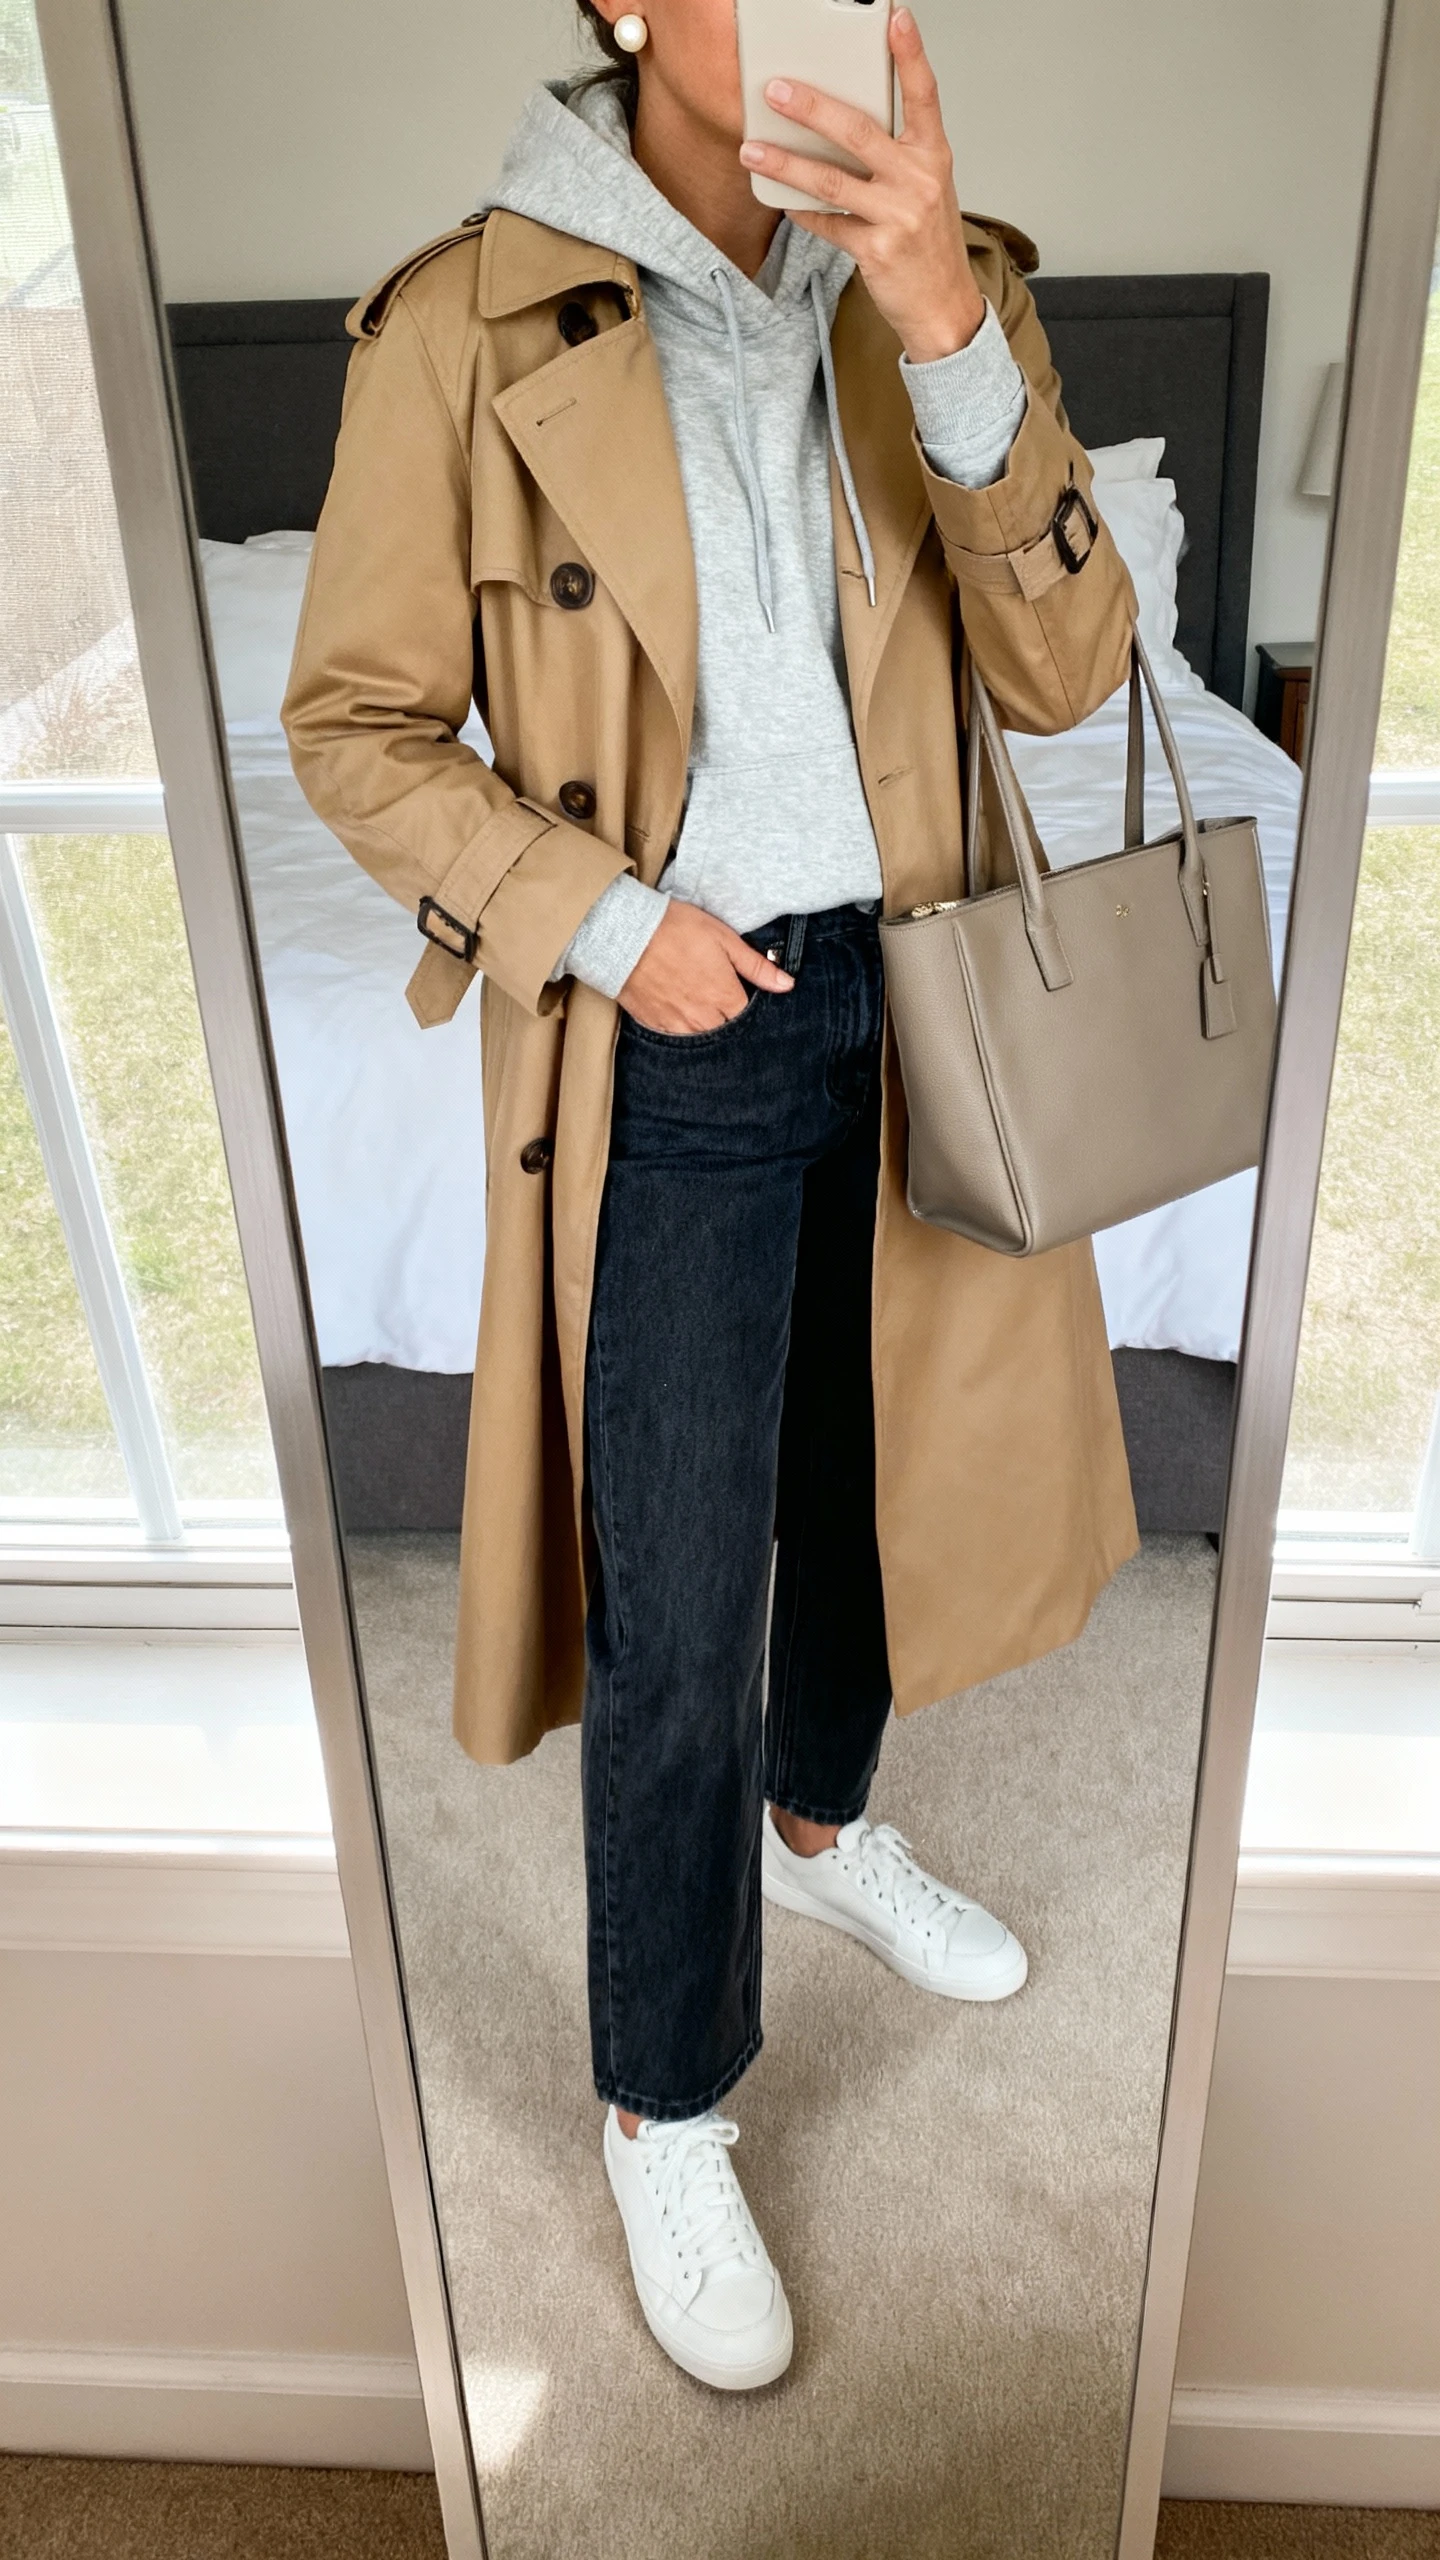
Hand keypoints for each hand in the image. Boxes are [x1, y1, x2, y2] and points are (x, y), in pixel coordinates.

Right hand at [618, 901, 792, 1033]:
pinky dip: (681, 1029)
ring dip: (706, 1028)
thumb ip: (757, 966)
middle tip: (722, 1002)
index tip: (742, 997)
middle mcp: (702, 1016)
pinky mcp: (653, 1023)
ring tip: (702, 1008)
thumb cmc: (676, 929)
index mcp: (724, 996)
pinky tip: (680, 1012)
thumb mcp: (724, 939)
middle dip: (728, 1022)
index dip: (748, 1010)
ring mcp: (676, 1023)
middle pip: (726, 1033)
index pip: (747, 1019)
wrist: (626, 933)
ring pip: (701, 1038)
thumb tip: (787, 985)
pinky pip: (674, 1037)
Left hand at [738, 7, 984, 366]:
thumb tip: (838, 125)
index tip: (894, 17)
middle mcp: (919, 181)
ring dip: (786, 163)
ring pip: (832, 181)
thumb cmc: (929, 243)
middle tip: (776, 90)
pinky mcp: (877, 250)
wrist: (943, 308)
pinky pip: (827, 224)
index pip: (923, 94)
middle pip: (859, 132)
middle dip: (811, 108)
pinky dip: (800, 211)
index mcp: (933, 155)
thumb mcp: (925, 188)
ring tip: (752, 148)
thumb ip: (893, 155)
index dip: (910, 54)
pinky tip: (780, 199)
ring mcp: (899, 216)